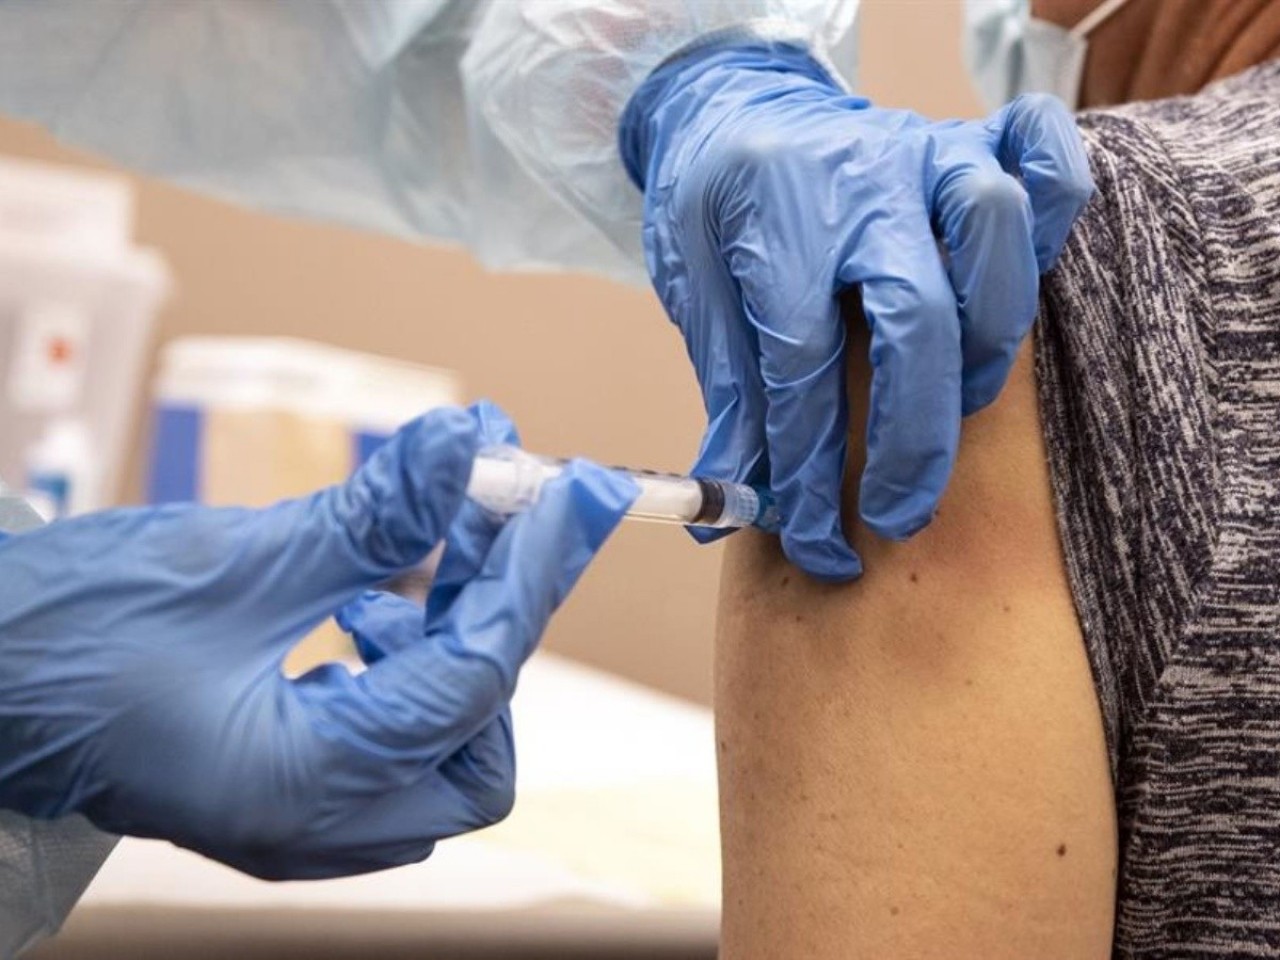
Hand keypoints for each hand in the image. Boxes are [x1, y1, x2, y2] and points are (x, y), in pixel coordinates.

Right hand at [0, 402, 635, 878]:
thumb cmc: (65, 631)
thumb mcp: (237, 561)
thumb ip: (372, 513)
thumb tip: (467, 444)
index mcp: (304, 789)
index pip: (475, 681)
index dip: (531, 578)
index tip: (574, 497)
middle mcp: (312, 827)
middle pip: (478, 746)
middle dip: (493, 632)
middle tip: (487, 527)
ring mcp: (295, 817)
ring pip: (437, 747)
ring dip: (448, 643)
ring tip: (410, 561)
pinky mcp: (279, 785)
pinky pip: (384, 740)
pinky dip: (399, 667)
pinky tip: (361, 604)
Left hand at [620, 42, 1092, 580]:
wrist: (732, 105)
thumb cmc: (715, 207)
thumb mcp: (696, 294)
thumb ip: (729, 394)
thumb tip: (731, 505)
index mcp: (772, 218)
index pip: (799, 364)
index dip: (808, 468)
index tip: (814, 539)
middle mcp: (859, 181)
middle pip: (915, 317)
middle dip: (913, 440)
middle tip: (896, 517)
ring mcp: (926, 150)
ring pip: (995, 234)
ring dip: (987, 342)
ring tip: (957, 404)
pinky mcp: (972, 139)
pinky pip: (1046, 154)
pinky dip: (1057, 209)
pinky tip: (1016, 279)